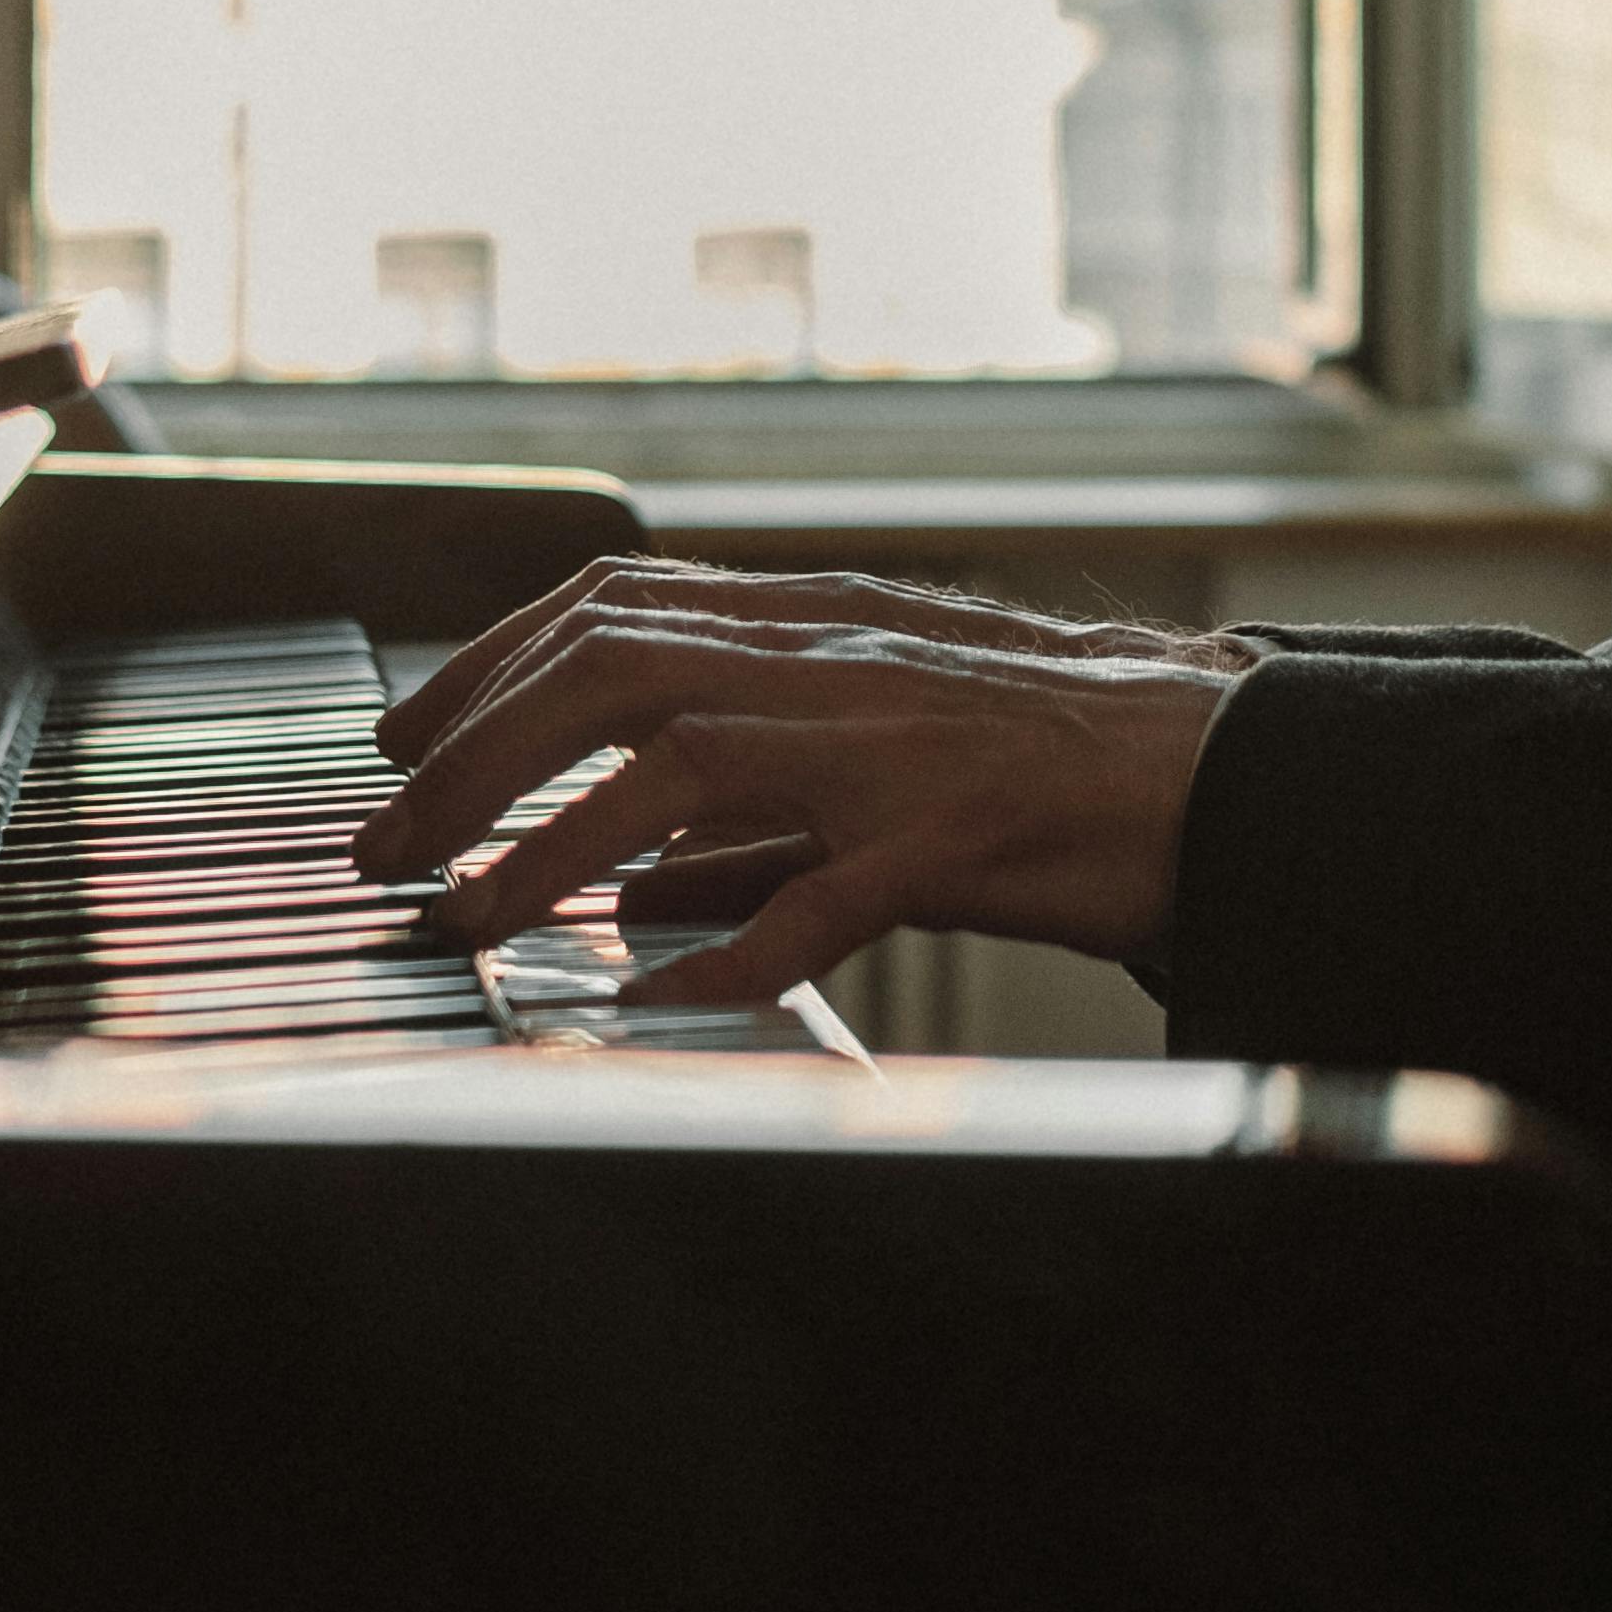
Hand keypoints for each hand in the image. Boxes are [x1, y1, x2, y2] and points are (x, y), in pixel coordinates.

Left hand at [354, 559, 1252, 1014]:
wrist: (1228, 766)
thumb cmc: (1057, 767)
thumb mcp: (884, 758)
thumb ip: (756, 821)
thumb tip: (630, 896)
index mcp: (820, 627)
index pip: (613, 608)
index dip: (485, 666)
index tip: (400, 741)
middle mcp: (842, 661)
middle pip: (610, 669)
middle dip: (471, 755)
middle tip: (384, 847)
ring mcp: (898, 742)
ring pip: (681, 764)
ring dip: (549, 846)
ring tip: (466, 920)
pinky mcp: (960, 833)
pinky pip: (823, 893)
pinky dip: (728, 949)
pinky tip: (656, 1002)